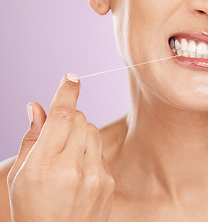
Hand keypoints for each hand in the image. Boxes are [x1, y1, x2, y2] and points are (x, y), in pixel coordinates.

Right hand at [7, 74, 114, 221]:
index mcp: (45, 166)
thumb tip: (37, 106)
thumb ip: (31, 139)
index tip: (72, 78)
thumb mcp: (20, 177)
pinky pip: (100, 152)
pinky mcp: (108, 182)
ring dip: (80, 135)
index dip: (67, 94)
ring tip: (66, 159)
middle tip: (56, 137)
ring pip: (93, 133)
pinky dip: (89, 154)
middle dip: (68, 120)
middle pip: (80, 120)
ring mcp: (96, 177)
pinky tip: (78, 174)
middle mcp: (74, 169)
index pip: (62, 118)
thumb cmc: (32, 209)